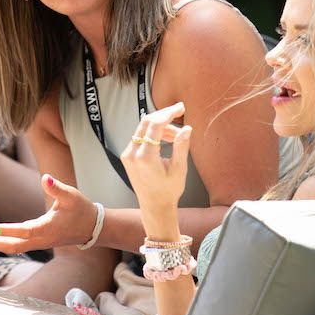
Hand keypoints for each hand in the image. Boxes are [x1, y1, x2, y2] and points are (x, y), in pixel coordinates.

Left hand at [0, 173, 98, 254]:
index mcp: (47, 228)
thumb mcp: (71, 195)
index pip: (24, 231)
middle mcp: (41, 239)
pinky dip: (2, 243)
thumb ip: (57, 188)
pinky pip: (17, 246)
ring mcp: (39, 243)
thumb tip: (45, 178)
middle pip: (13, 246)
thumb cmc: (81, 209)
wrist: (92, 227)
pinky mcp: (38, 242)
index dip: (7, 230)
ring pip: (13, 248)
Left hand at [120, 103, 191, 218]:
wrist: (154, 207)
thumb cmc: (169, 191)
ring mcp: (128, 154)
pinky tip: (166, 139)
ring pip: (143, 129)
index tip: (181, 108)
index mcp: (145, 157)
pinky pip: (140, 137)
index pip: (155, 125)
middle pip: (146, 122)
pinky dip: (153, 134)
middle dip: (164, 116)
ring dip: (160, 126)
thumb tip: (187, 128)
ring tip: (177, 135)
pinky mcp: (128, 156)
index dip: (168, 113)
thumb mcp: (179, 169)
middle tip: (180, 113)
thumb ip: (181, 146)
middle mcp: (132, 153)